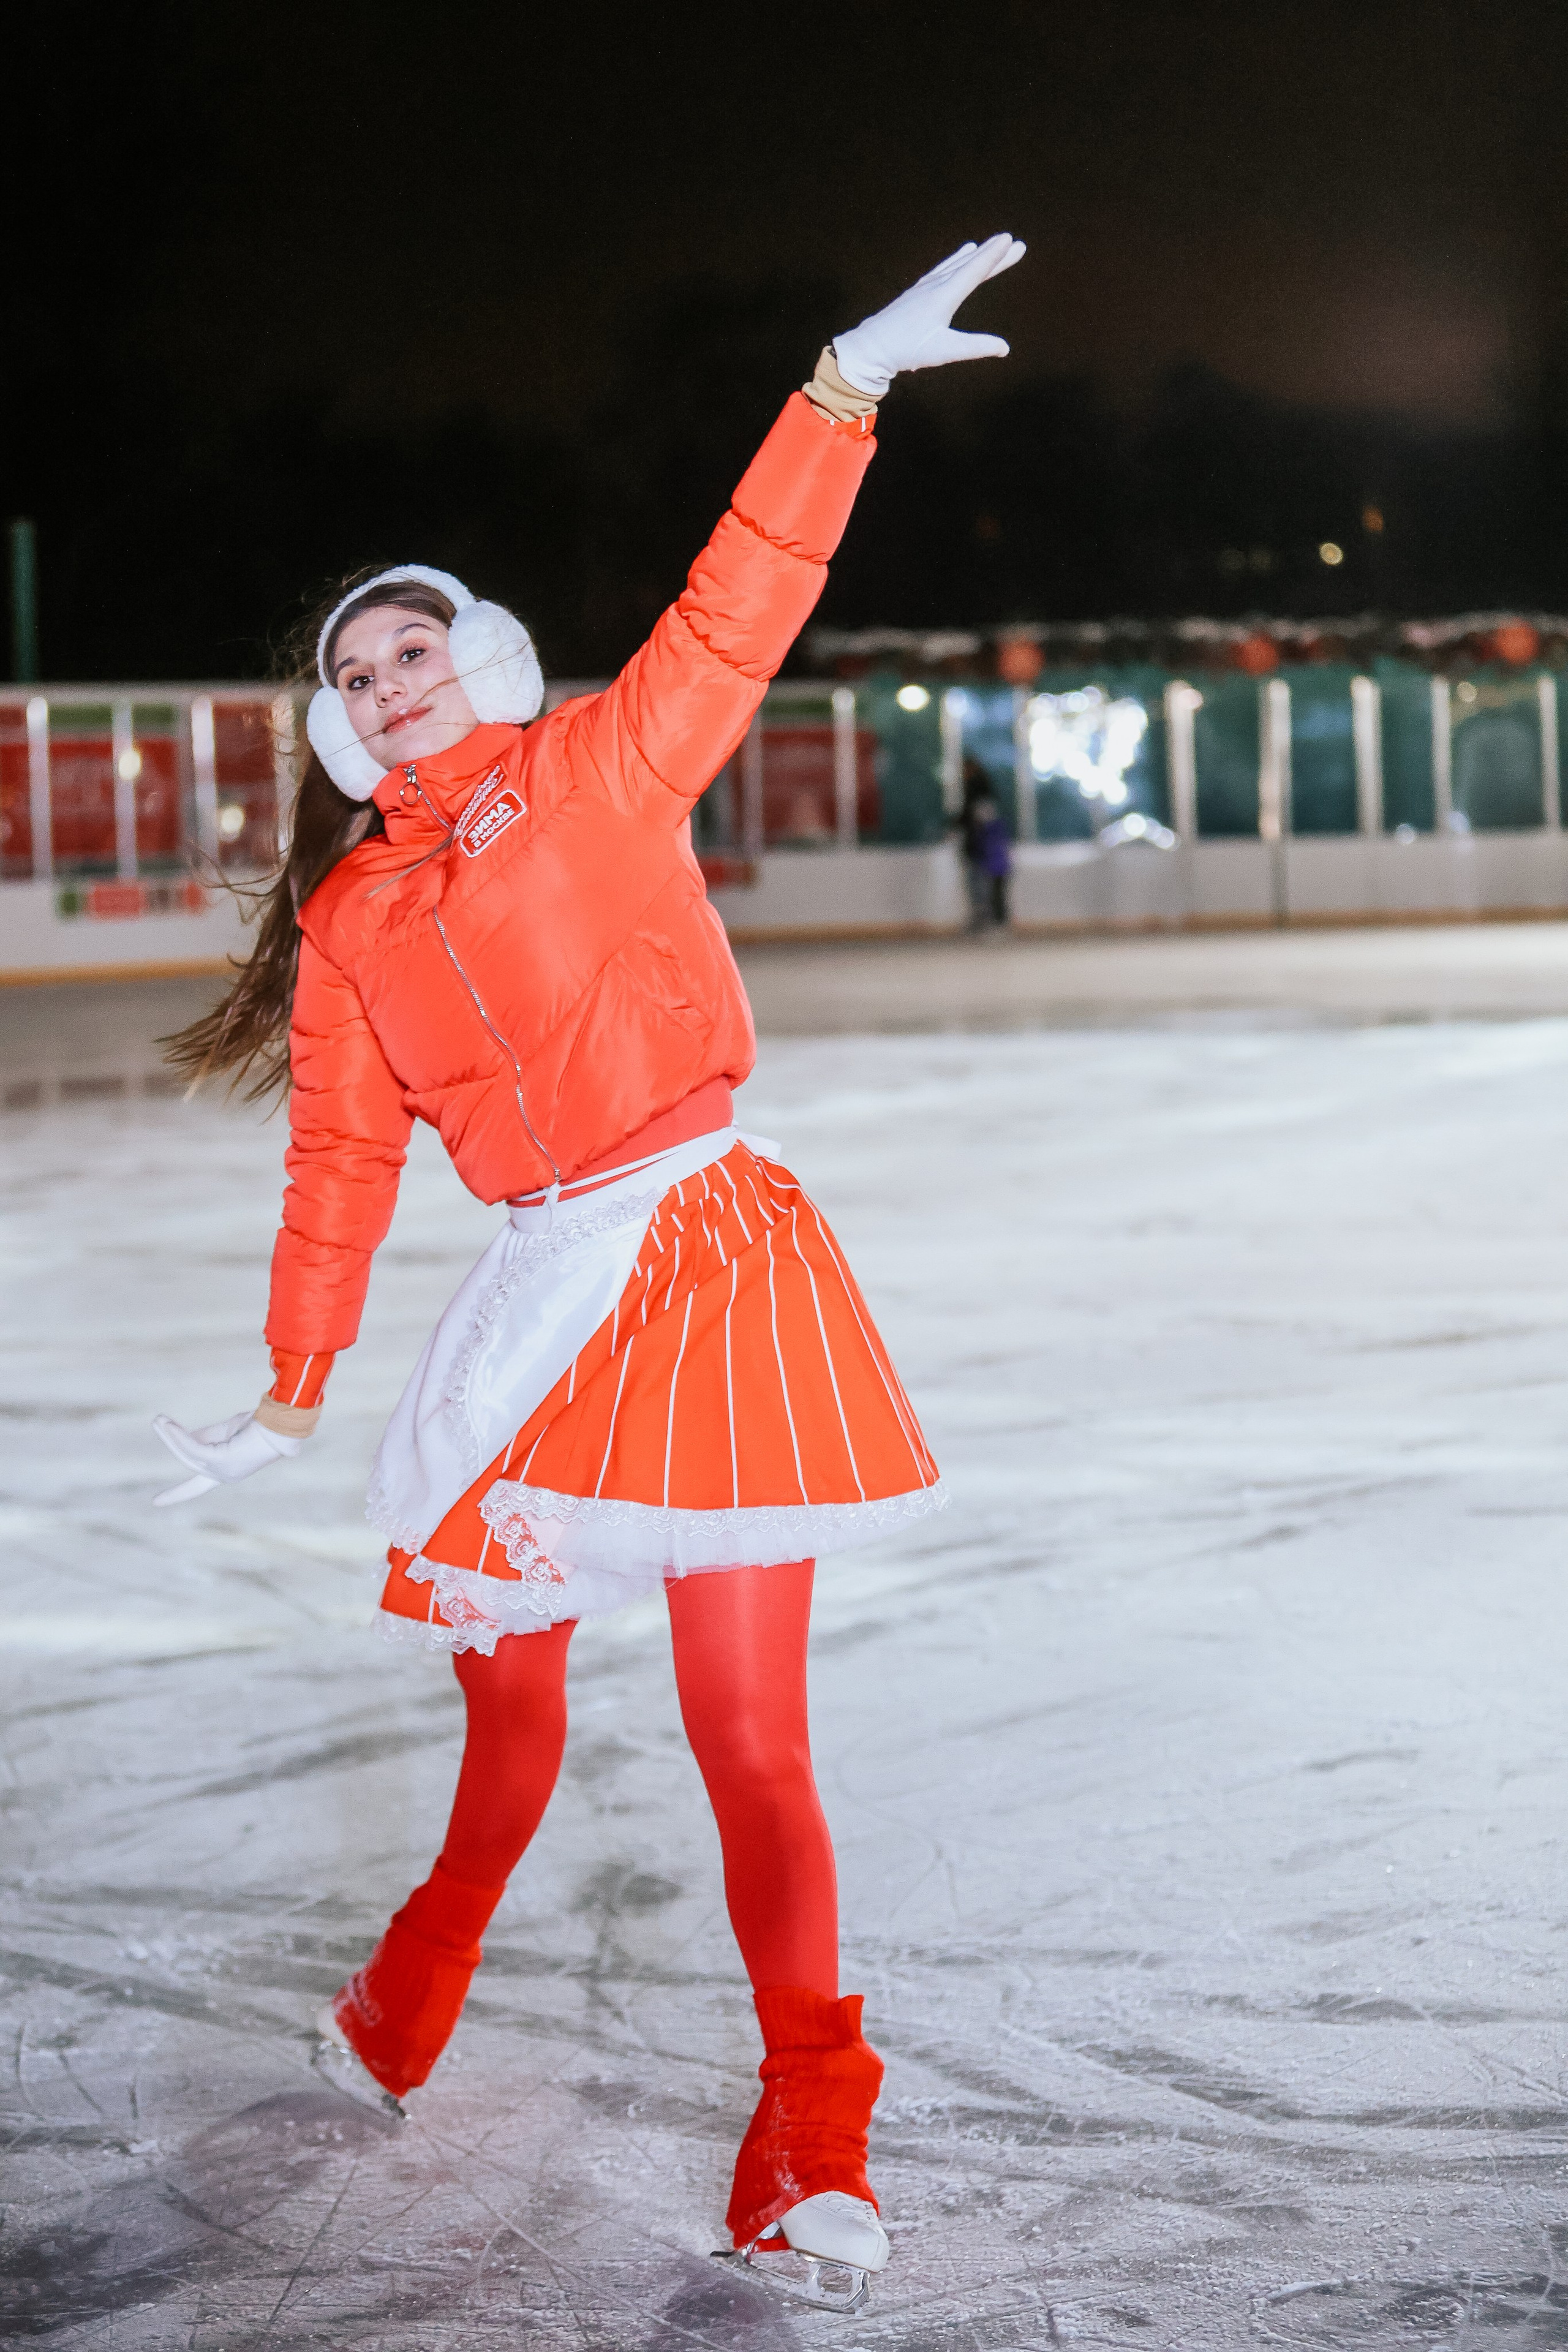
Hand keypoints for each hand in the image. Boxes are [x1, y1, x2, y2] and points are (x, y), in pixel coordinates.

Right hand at [152, 1410, 303, 1506]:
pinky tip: (169, 1425)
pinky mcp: (224, 1460)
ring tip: (158, 1419)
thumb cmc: (260, 1426)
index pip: (198, 1487)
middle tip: (156, 1421)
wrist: (281, 1425)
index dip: (178, 1494)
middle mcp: (224, 1475)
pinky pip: (195, 1449)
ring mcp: (224, 1471)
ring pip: (189, 1455)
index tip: (156, 1503)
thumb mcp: (227, 1431)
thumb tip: (183, 1436)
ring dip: (172, 1436)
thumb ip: (206, 1436)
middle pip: (189, 1462)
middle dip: (171, 1442)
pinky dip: (180, 1437)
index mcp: (226, 1471)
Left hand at [831, 235, 1025, 399]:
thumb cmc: (907, 349)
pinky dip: (953, 262)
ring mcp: (924, 287)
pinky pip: (941, 270)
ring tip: (985, 246)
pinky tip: (956, 261)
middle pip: (969, 265)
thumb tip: (1005, 348)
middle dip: (992, 254)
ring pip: (954, 266)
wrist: (871, 346)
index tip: (1009, 239)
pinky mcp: (916, 293)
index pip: (975, 271)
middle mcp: (935, 285)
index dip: (994, 256)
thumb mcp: (944, 351)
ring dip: (974, 257)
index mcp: (945, 295)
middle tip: (1014, 243)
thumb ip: (975, 347)